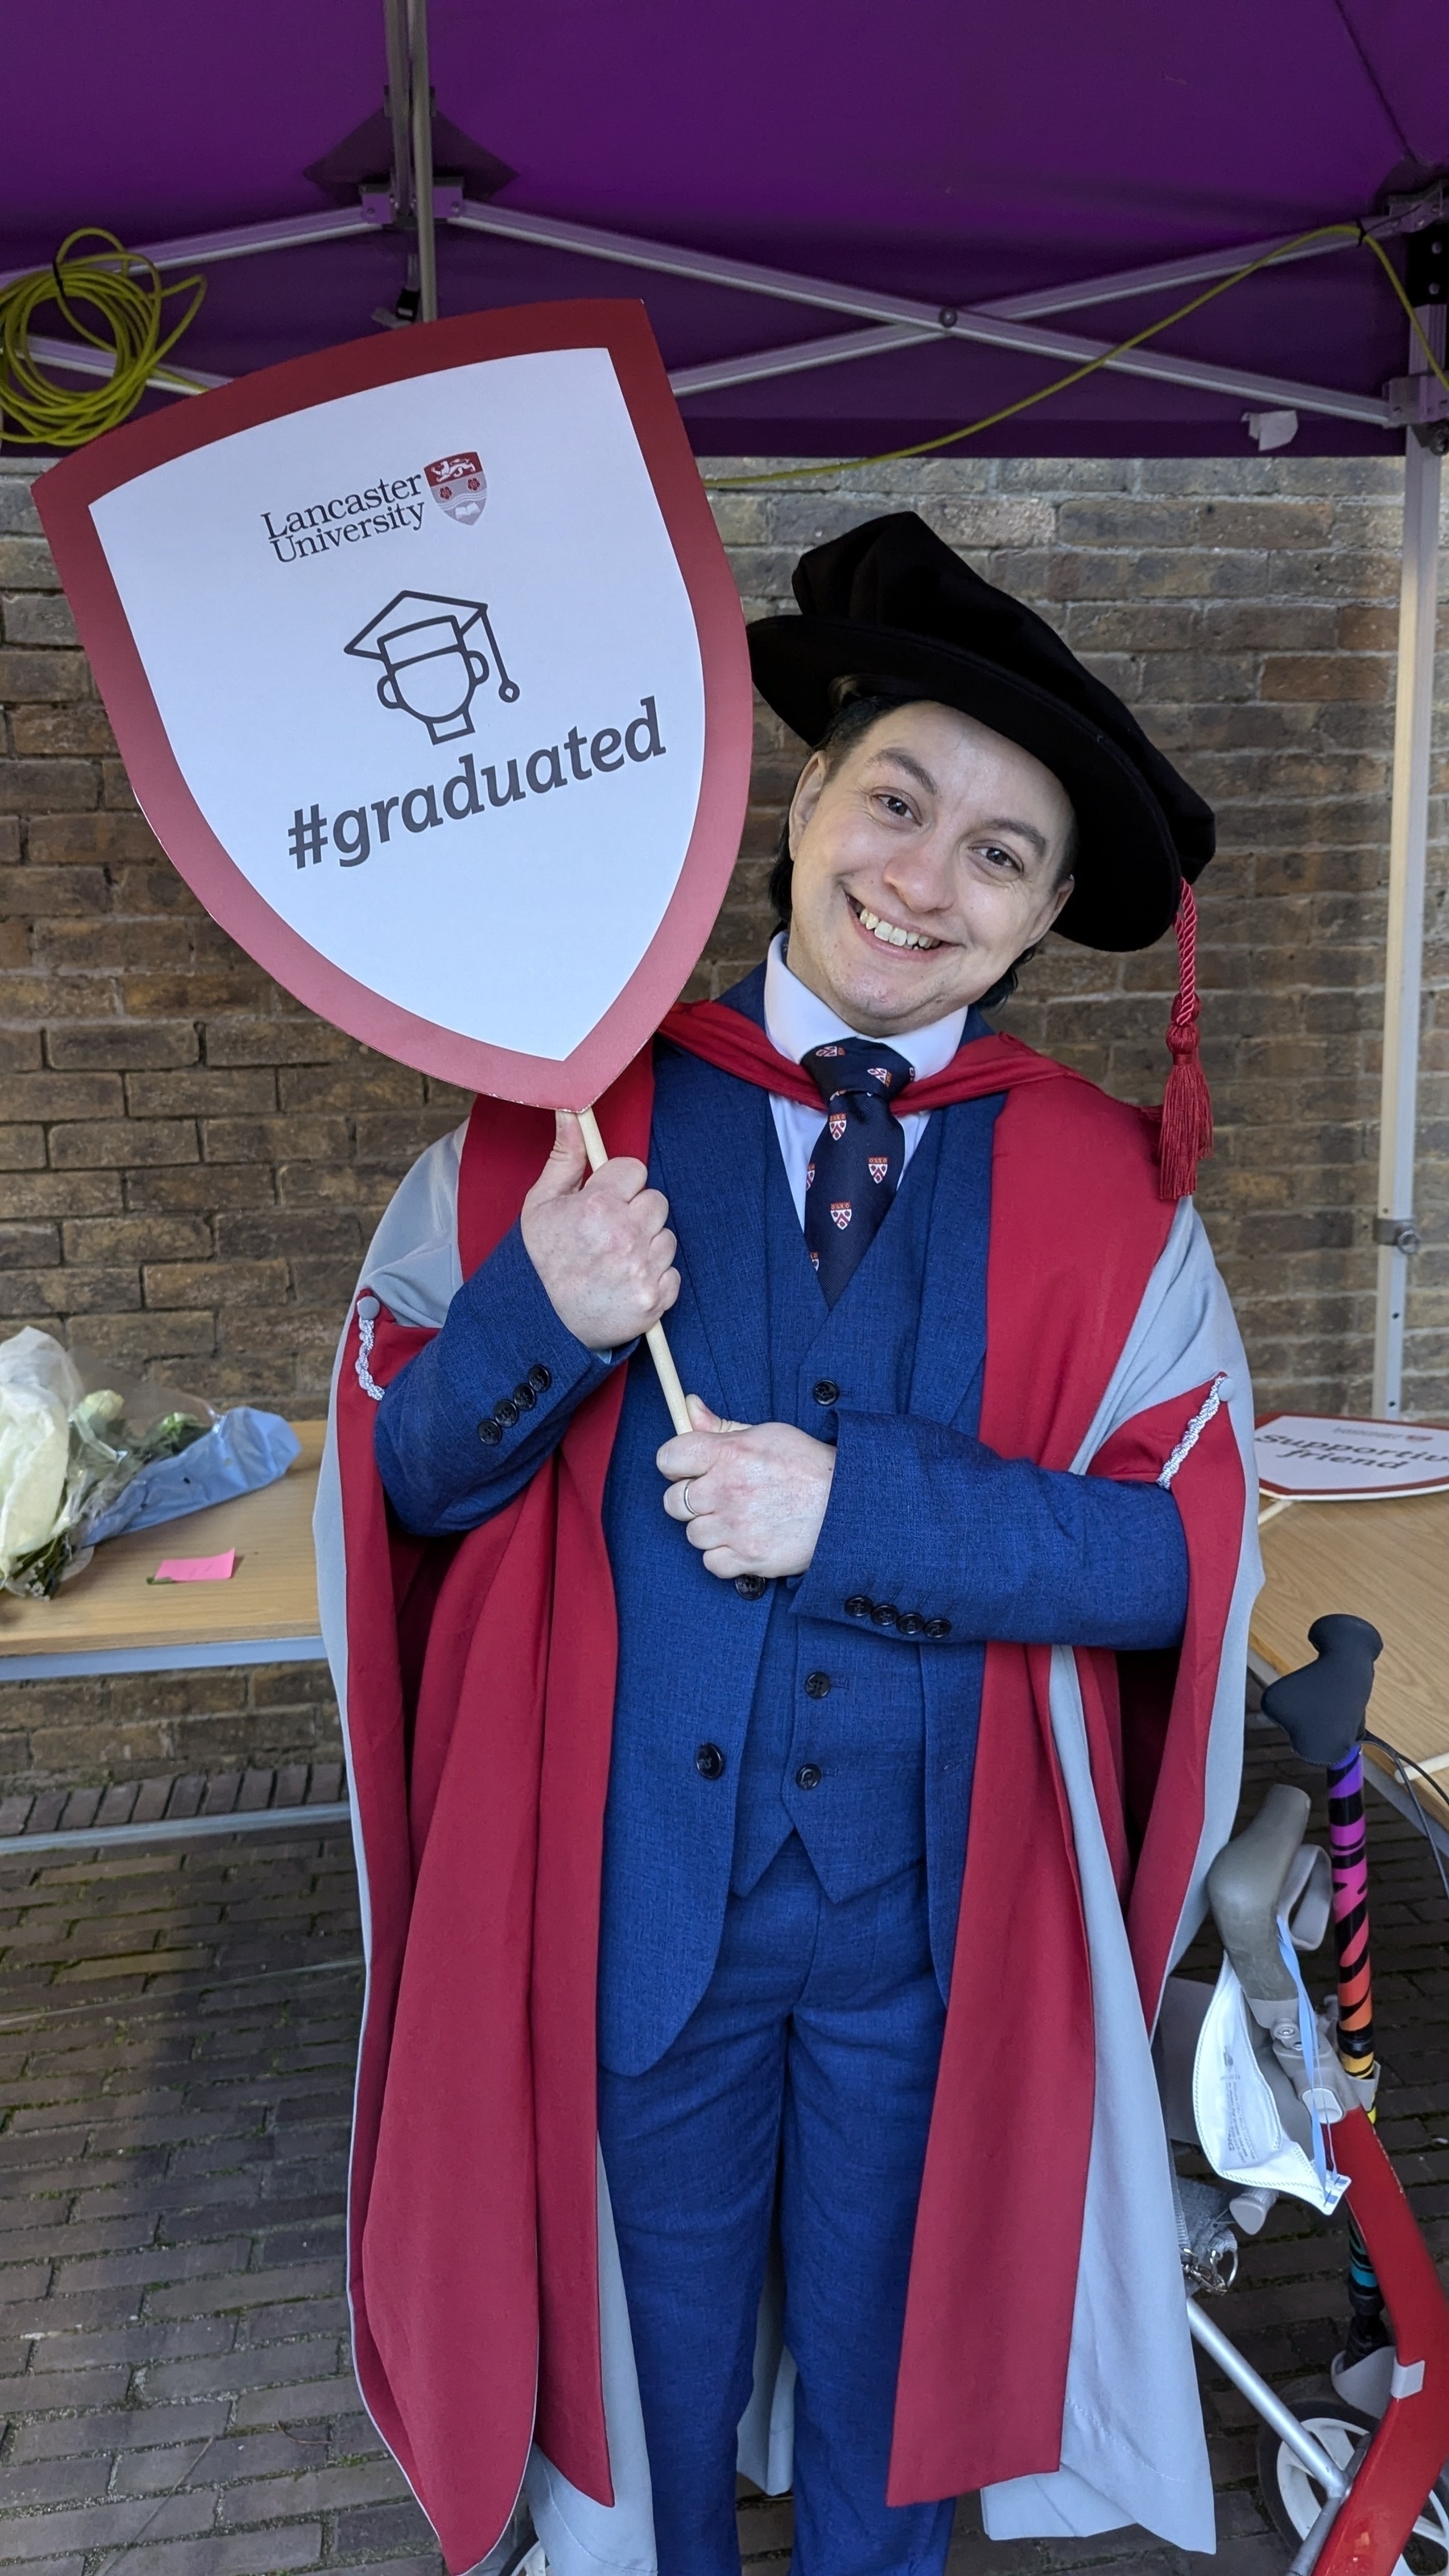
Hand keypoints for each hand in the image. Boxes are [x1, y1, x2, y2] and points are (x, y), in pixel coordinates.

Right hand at [520, 1112, 678, 1351]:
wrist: (543, 1324)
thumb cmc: (543, 1261)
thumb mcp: (541, 1204)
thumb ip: (564, 1157)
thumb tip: (572, 1113)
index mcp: (597, 1206)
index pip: (636, 1170)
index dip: (620, 1185)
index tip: (604, 1202)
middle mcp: (624, 1234)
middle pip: (656, 1201)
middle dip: (636, 1213)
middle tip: (609, 1235)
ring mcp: (642, 1268)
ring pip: (666, 1237)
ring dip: (647, 1246)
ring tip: (615, 1261)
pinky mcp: (655, 1299)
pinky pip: (672, 1273)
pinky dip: (655, 1278)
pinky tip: (627, 1283)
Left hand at [658, 1395, 835, 1579]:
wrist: (847, 1506)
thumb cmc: (807, 1466)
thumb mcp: (766, 1433)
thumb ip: (720, 1425)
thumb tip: (688, 1405)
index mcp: (729, 1454)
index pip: (668, 1458)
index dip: (675, 1464)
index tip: (689, 1468)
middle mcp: (727, 1491)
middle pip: (673, 1501)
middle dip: (690, 1499)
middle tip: (717, 1496)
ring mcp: (736, 1528)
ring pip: (692, 1534)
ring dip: (709, 1528)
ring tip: (738, 1518)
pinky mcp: (748, 1558)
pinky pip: (711, 1562)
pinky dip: (724, 1556)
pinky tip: (743, 1540)